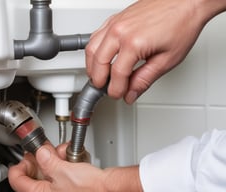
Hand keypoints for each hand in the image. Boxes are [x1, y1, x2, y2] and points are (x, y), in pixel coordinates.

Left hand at [8, 143, 148, 191]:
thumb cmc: (91, 187)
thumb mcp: (62, 167)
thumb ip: (45, 158)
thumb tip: (41, 153)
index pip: (16, 180)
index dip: (20, 164)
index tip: (26, 156)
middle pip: (32, 182)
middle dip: (38, 163)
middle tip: (44, 153)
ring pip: (47, 183)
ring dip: (52, 166)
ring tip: (62, 155)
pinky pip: (60, 187)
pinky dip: (62, 175)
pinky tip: (70, 165)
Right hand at [85, 0, 225, 103]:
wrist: (186, 1)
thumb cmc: (181, 23)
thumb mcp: (167, 60)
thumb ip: (144, 80)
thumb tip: (131, 94)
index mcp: (133, 43)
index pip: (116, 75)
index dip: (116, 89)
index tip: (118, 95)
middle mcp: (120, 31)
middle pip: (98, 63)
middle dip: (99, 81)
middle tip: (105, 89)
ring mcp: (115, 23)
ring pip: (91, 49)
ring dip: (92, 67)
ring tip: (99, 77)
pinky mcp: (115, 18)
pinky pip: (95, 36)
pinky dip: (94, 51)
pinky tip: (100, 59)